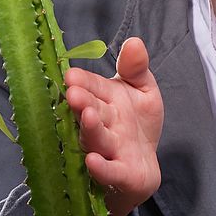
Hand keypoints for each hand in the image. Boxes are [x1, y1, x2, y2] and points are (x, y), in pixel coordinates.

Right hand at [64, 36, 163, 215]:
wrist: (144, 165)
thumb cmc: (137, 124)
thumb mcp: (143, 90)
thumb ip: (136, 69)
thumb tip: (134, 42)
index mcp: (104, 101)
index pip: (91, 87)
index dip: (82, 82)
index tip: (71, 75)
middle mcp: (101, 124)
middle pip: (90, 112)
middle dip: (82, 103)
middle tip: (73, 93)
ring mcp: (108, 150)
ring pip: (97, 139)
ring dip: (90, 128)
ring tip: (86, 115)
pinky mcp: (120, 173)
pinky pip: (110, 171)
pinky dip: (101, 168)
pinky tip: (92, 161)